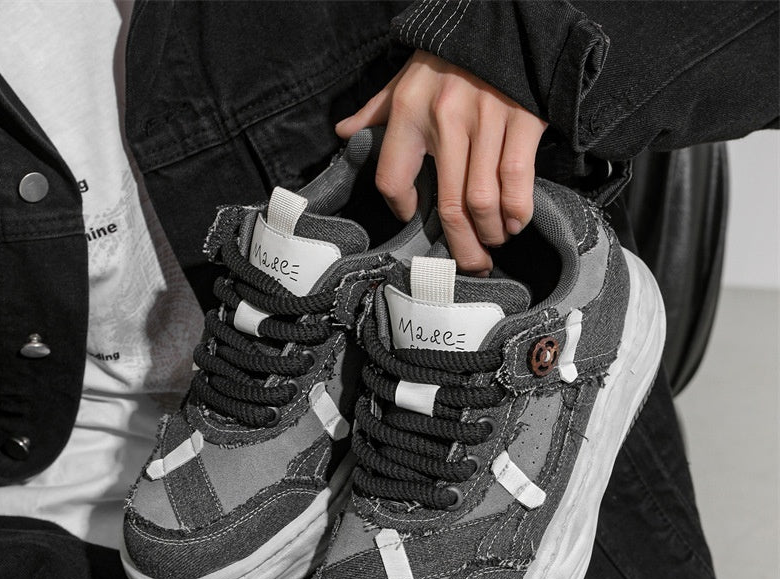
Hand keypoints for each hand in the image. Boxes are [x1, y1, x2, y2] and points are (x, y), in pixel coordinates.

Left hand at [336, 51, 547, 274]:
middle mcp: (445, 119)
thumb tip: (344, 134)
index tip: (413, 217)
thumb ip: (376, 110)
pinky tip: (513, 222)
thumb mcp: (405, 77)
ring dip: (489, 233)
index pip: (392, 179)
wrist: (502, 21)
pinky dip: (515, 211)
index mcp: (409, 110)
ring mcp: (487, 120)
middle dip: (460, 246)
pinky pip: (516, 180)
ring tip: (491, 242)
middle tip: (468, 265)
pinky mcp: (524, 120)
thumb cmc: (448, 57)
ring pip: (482, 201)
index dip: (401, 208)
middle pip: (447, 205)